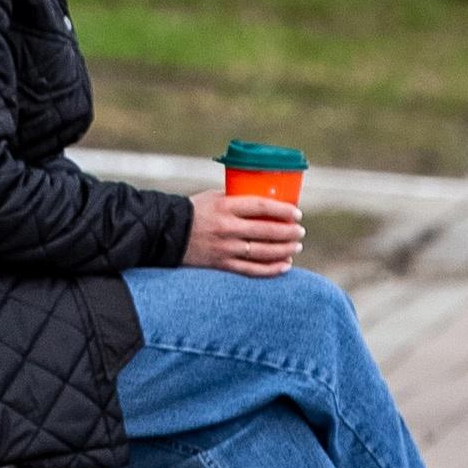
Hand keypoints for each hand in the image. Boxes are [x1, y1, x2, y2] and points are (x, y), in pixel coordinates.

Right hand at [183, 191, 302, 276]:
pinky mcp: (221, 264)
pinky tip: (284, 266)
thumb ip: (238, 198)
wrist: (167, 233)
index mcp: (225, 206)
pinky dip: (271, 269)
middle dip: (288, 232)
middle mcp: (226, 228)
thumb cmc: (194, 211)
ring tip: (296, 247)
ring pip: (263, 251)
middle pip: (266, 231)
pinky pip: (252, 270)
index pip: (261, 206)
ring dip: (284, 250)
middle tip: (300, 231)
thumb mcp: (214, 197)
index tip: (297, 213)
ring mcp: (225, 248)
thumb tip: (266, 199)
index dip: (283, 210)